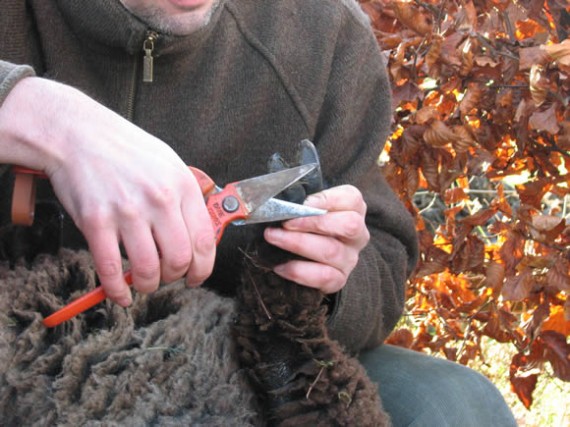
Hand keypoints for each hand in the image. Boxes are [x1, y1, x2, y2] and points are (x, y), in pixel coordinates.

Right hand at [0, 77, 215, 305]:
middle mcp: (159, 200)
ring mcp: (127, 211)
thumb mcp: (169, 164)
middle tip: (167, 277)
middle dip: (175, 278)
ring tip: (145, 282)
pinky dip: (117, 290)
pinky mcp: (96, 222)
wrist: (78, 134)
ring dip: (149, 285)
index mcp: (182, 186)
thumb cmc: (125, 150)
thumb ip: (184, 199)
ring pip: (148, 269)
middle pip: (180, 260)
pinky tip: (121, 294)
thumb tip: (196, 236)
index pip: (204, 241)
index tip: (197, 277)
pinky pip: (111, 269)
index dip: (203, 268)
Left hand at [263, 185, 369, 293]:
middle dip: (313, 222)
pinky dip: (298, 271)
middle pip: (348, 225)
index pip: (351, 199)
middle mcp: (357, 234)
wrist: (307, 257)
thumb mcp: (308, 205)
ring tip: (273, 237)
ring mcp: (350, 259)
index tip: (301, 203)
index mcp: (354, 209)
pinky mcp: (339, 280)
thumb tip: (282, 201)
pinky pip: (324, 277)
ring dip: (298, 244)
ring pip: (332, 251)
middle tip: (285, 222)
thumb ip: (301, 200)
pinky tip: (280, 266)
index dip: (327, 200)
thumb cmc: (306, 222)